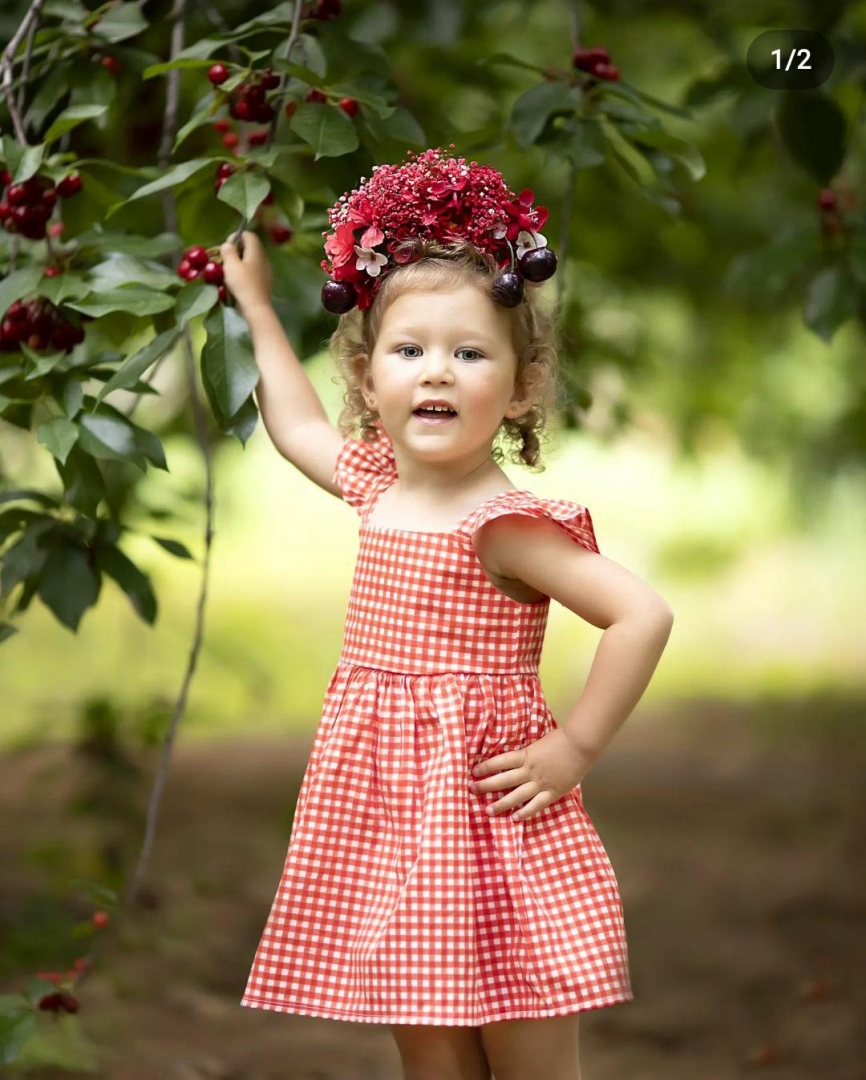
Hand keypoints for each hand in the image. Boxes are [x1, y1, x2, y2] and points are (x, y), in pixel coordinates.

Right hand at [219, 230, 273, 317]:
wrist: (256, 307)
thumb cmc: (243, 284)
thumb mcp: (231, 265)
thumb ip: (228, 252)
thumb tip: (228, 244)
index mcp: (256, 252)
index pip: (249, 235)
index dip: (237, 236)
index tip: (227, 246)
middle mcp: (264, 258)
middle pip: (251, 247)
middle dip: (238, 249)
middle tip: (227, 257)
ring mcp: (266, 270)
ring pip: (253, 259)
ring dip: (241, 260)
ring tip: (230, 268)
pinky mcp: (265, 281)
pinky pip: (254, 270)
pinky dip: (246, 270)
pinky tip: (239, 279)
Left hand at [469, 728, 590, 821]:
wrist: (581, 744)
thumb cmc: (561, 739)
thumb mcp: (539, 743)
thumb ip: (528, 753)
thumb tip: (516, 759)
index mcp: (526, 755)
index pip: (500, 762)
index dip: (486, 767)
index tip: (473, 772)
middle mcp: (530, 770)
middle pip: (503, 780)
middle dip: (486, 785)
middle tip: (472, 790)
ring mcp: (541, 782)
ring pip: (516, 796)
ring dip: (501, 804)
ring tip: (488, 811)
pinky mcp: (552, 792)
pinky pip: (536, 805)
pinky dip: (525, 812)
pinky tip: (515, 818)